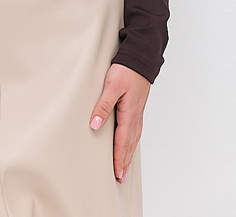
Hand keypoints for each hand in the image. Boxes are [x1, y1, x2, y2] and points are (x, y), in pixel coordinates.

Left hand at [88, 62, 150, 183]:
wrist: (140, 58)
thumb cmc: (126, 70)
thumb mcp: (111, 86)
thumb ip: (103, 106)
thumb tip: (95, 125)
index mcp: (129, 114)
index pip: (122, 142)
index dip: (118, 158)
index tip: (116, 174)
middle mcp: (136, 116)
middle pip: (129, 144)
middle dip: (124, 161)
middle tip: (120, 177)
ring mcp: (138, 112)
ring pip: (134, 138)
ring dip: (129, 153)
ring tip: (125, 166)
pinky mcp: (137, 106)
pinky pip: (135, 129)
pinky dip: (132, 141)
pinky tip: (130, 143)